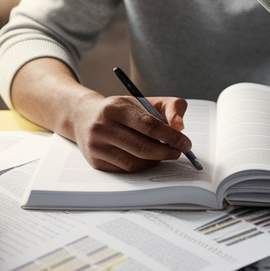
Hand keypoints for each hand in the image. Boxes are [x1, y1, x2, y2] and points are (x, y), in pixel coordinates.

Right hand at [70, 94, 190, 172]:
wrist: (84, 117)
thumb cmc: (121, 110)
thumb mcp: (144, 100)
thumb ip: (171, 107)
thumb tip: (180, 127)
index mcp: (116, 108)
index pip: (149, 125)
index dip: (171, 137)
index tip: (186, 143)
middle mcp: (102, 126)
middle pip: (142, 147)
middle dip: (166, 152)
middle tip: (178, 152)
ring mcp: (96, 146)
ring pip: (134, 163)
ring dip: (155, 161)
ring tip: (163, 154)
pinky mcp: (96, 161)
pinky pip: (125, 170)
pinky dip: (142, 167)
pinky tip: (147, 159)